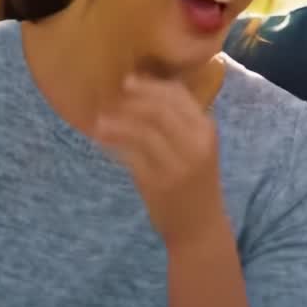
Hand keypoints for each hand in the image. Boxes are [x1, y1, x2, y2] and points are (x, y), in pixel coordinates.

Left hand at [94, 73, 226, 247]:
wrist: (199, 226)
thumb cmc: (195, 182)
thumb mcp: (198, 148)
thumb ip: (180, 123)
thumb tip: (145, 90)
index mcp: (207, 131)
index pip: (179, 96)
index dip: (151, 85)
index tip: (130, 80)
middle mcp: (196, 144)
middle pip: (159, 109)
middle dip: (132, 99)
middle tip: (112, 96)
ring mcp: (177, 164)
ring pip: (142, 130)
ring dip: (117, 121)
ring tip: (100, 120)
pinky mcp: (157, 183)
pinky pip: (129, 155)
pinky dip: (112, 143)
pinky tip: (101, 139)